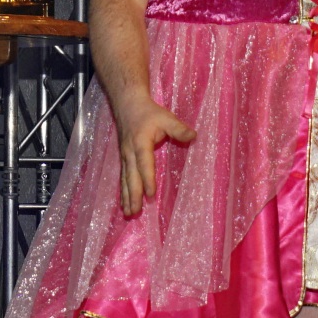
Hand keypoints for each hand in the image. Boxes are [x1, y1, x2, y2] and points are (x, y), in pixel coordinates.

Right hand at [113, 95, 194, 217]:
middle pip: (131, 177)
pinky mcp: (123, 158)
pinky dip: (123, 191)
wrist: (127, 104)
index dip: (148, 179)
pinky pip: (123, 177)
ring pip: (125, 180)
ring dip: (126, 197)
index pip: (144, 164)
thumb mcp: (166, 117)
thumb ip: (179, 129)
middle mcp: (130, 153)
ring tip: (128, 213)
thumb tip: (194, 137)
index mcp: (140, 143)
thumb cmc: (148, 112)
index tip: (151, 194)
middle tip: (135, 212)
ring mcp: (124, 156)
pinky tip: (124, 202)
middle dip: (133, 195)